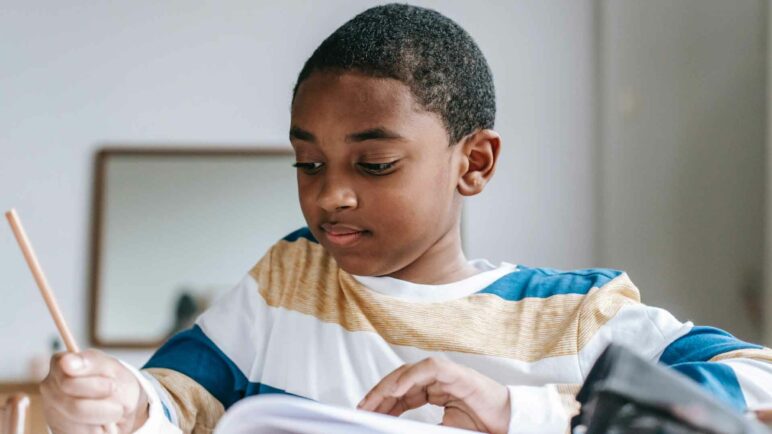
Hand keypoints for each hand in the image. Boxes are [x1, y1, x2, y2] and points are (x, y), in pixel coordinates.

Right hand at [40, 349, 148, 433]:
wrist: (122, 403)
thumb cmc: (115, 381)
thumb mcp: (112, 367)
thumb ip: (91, 362)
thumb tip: (66, 361)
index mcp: (60, 364)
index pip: (69, 383)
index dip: (96, 387)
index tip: (113, 385)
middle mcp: (49, 387)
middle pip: (75, 408)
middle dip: (104, 408)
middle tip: (117, 403)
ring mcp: (50, 410)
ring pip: (78, 426)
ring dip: (102, 421)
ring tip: (109, 412)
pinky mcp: (57, 429)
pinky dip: (97, 431)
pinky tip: (99, 422)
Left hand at [357, 357, 510, 433]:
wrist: (507, 424)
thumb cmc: (479, 425)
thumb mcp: (443, 430)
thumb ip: (421, 429)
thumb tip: (397, 432)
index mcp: (433, 391)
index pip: (401, 392)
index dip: (383, 401)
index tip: (366, 412)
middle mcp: (436, 380)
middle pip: (401, 380)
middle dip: (380, 393)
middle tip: (362, 408)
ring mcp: (446, 374)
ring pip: (409, 372)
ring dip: (389, 385)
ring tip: (373, 401)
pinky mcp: (456, 372)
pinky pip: (428, 369)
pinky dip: (410, 378)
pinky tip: (396, 390)